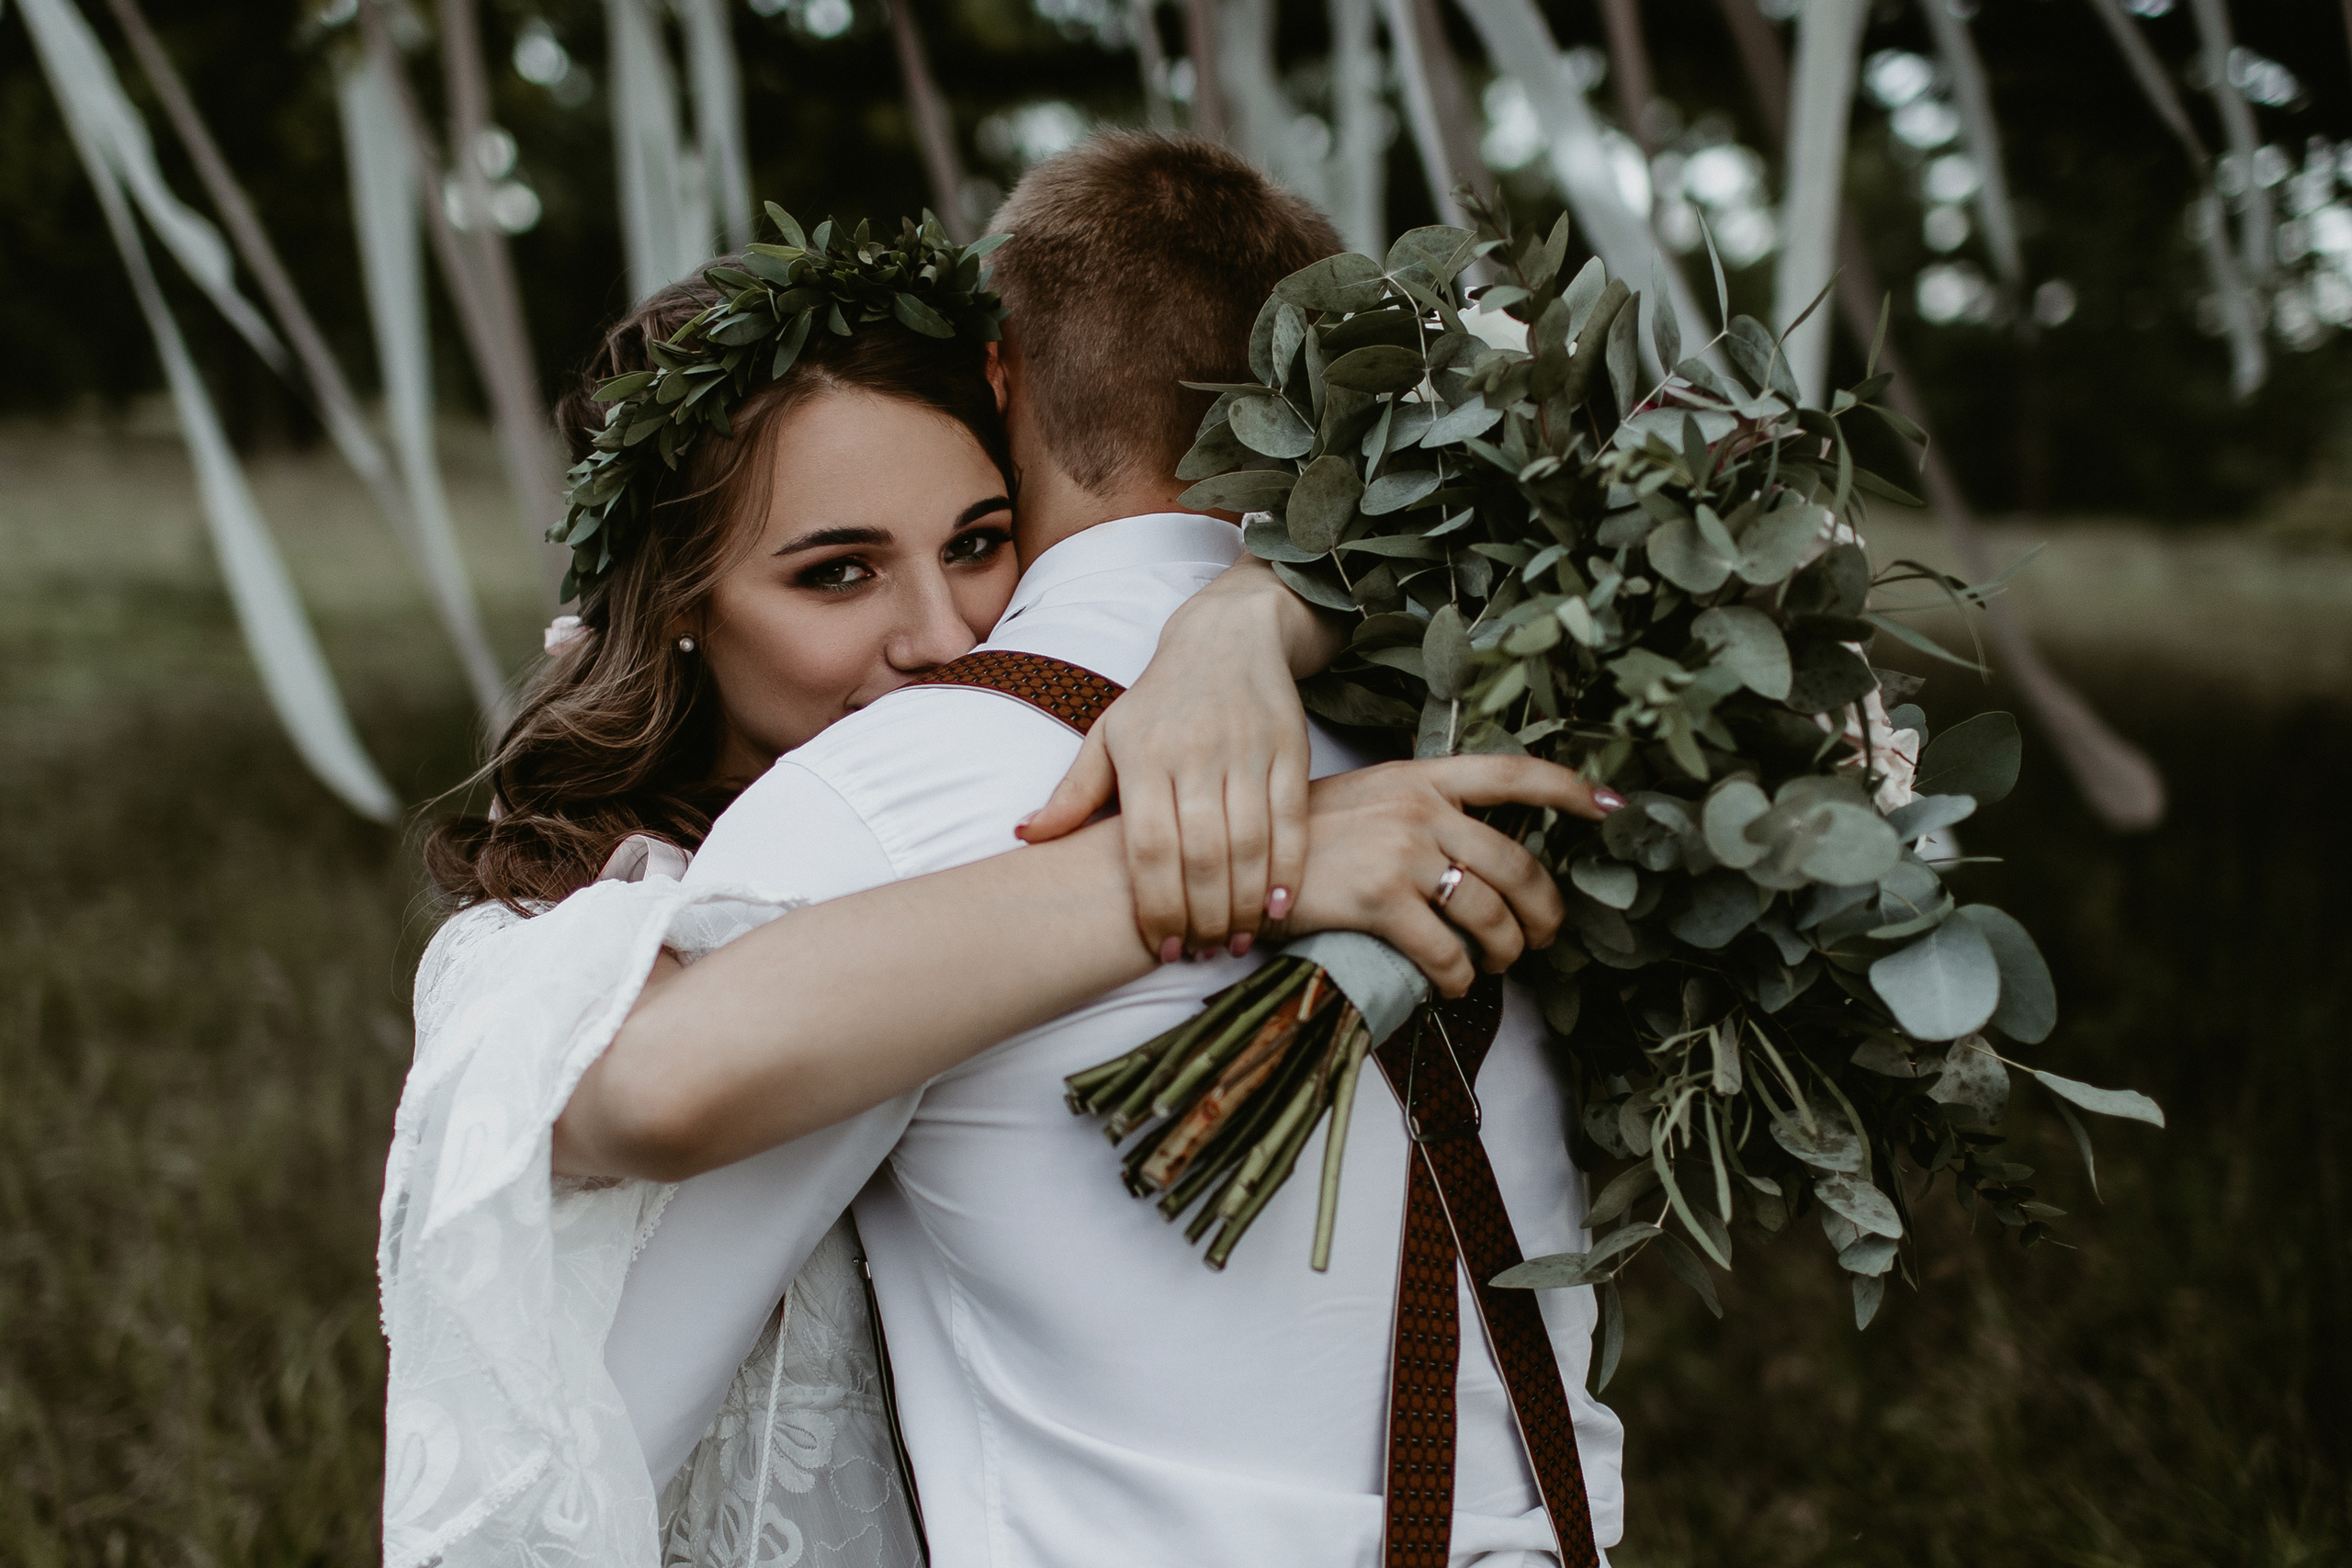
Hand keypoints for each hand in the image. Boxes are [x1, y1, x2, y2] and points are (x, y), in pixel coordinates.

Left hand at [1018, 556, 1343, 959]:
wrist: (1230, 635)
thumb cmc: (1161, 698)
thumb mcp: (1108, 736)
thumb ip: (1073, 793)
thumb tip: (1026, 837)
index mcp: (1144, 755)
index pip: (1148, 847)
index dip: (1156, 904)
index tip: (1161, 946)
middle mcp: (1196, 753)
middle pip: (1201, 854)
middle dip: (1202, 916)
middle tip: (1200, 953)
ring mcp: (1246, 751)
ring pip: (1250, 844)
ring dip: (1244, 904)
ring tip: (1235, 942)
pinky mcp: (1290, 749)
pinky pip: (1292, 821)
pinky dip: (1289, 870)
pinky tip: (1278, 910)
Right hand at [1283, 755, 1623, 997]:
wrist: (1235, 858)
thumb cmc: (1301, 839)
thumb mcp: (1368, 799)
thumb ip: (1423, 812)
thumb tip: (1480, 858)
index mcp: (1422, 776)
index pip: (1511, 773)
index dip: (1567, 789)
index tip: (1610, 807)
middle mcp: (1420, 807)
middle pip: (1517, 865)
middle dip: (1543, 912)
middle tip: (1541, 938)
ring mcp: (1402, 852)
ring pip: (1490, 914)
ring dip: (1503, 952)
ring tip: (1493, 966)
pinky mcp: (1380, 900)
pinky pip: (1446, 952)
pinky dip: (1457, 979)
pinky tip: (1448, 986)